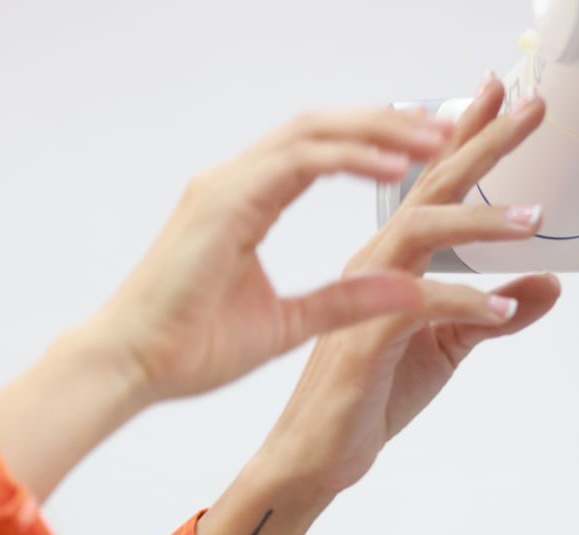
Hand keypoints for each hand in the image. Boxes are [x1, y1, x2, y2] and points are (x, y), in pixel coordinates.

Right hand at [84, 107, 454, 403]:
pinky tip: (393, 166)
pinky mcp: (221, 202)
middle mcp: (233, 183)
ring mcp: (224, 187)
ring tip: (433, 139)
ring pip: (313, 132)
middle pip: (322, 128)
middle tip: (447, 128)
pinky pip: (296, 162)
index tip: (428, 149)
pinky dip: (348, 158)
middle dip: (387, 123)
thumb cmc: (187, 351)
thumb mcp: (288, 325)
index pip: (320, 153)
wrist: (131, 367)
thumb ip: (345, 301)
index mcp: (245, 204)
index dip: (375, 143)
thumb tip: (407, 288)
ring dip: (378, 131)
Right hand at [257, 79, 562, 497]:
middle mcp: (375, 265)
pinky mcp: (366, 339)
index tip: (502, 95)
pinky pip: (420, 306)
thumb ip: (495, 313)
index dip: (467, 137)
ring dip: (480, 220)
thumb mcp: (448, 348)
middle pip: (431, 189)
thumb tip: (547, 285)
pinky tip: (502, 312)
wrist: (318, 452)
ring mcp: (367, 298)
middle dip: (482, 144)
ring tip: (535, 219)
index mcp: (390, 261)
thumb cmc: (365, 397)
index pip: (434, 187)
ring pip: (421, 233)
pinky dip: (465, 305)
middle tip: (528, 108)